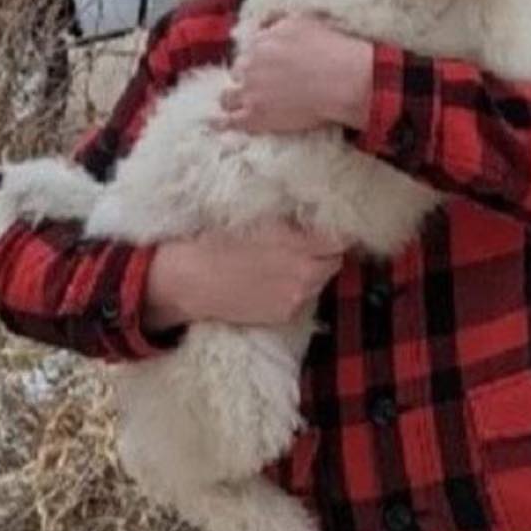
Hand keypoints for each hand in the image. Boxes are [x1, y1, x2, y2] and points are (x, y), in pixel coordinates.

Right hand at [143, 218, 347, 330]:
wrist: (190, 281)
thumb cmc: (218, 240)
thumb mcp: (258, 219)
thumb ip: (292, 221)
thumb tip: (315, 216)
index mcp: (296, 243)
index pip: (340, 239)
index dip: (338, 231)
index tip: (332, 226)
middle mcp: (303, 272)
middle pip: (335, 261)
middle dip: (327, 251)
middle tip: (312, 241)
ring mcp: (296, 297)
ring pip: (321, 280)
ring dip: (315, 269)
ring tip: (292, 260)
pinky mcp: (285, 315)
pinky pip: (305, 298)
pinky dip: (299, 288)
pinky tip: (277, 279)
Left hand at [217, 14, 373, 133]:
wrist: (343, 81)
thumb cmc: (331, 50)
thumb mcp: (304, 20)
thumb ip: (278, 19)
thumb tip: (264, 20)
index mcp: (261, 41)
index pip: (249, 49)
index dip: (257, 59)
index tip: (265, 66)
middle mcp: (251, 64)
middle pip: (237, 71)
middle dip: (247, 78)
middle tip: (262, 86)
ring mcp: (250, 91)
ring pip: (228, 97)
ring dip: (233, 99)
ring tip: (239, 106)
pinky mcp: (255, 116)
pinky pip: (230, 121)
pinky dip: (224, 123)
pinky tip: (221, 125)